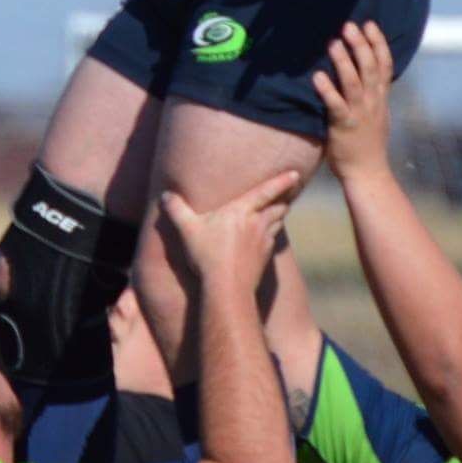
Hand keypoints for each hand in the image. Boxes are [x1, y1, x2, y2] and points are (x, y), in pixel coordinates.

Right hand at [155, 170, 299, 293]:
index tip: (296, 174)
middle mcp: (257, 223)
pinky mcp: (265, 257)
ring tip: (281, 209)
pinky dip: (273, 233)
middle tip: (287, 192)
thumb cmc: (207, 255)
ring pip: (278, 222)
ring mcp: (263, 241)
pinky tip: (268, 236)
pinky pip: (273, 240)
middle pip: (278, 207)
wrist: (228, 288)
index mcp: (241, 211)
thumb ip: (176, 210)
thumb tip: (165, 195)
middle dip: (283, 198)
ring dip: (280, 215)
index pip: (266, 191)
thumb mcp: (187, 230)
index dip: (281, 181)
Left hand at [313, 21, 394, 181]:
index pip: (385, 65)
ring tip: (333, 43)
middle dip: (361, 44)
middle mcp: (373, 103)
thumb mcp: (376, 114)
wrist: (368, 172)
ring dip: (344, 61)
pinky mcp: (344, 126)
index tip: (370, 24)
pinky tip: (317, 76)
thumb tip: (364, 74)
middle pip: (370, 68)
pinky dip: (327, 90)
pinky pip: (336, 105)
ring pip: (354, 82)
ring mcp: (360, 114)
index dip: (378, 43)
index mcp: (380, 98)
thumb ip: (371, 94)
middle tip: (349, 25)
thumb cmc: (367, 144)